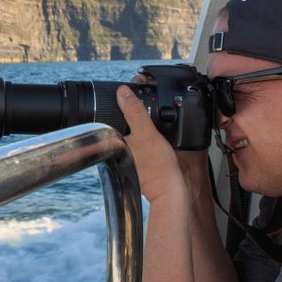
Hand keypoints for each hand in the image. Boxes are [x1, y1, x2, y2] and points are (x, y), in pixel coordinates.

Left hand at [115, 85, 186, 202]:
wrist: (170, 190)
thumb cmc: (158, 167)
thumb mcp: (147, 133)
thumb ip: (134, 112)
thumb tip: (123, 92)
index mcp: (114, 141)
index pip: (110, 116)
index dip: (119, 105)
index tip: (129, 96)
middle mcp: (118, 149)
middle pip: (121, 123)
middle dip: (131, 115)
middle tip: (144, 112)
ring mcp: (128, 156)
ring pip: (132, 132)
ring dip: (140, 125)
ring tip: (152, 126)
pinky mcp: (139, 160)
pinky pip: (141, 142)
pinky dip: (147, 136)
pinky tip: (157, 137)